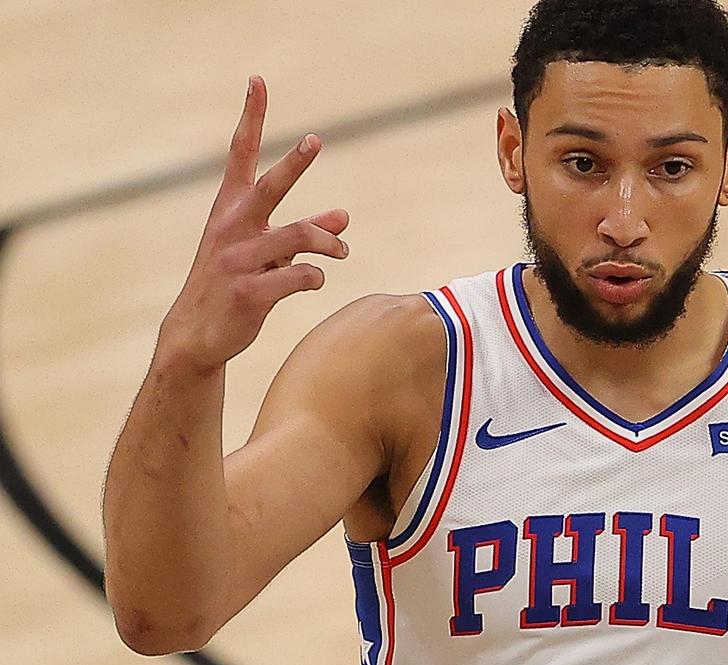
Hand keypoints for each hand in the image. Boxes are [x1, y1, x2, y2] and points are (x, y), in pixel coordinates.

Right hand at [160, 75, 349, 373]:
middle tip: (316, 139)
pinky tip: (315, 281)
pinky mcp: (249, 292)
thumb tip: (344, 216)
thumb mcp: (266, 252)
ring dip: (328, 242)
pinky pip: (298, 277)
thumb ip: (304, 232)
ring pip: (298, 237)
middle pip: (270, 187)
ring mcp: (238, 259)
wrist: (198, 335)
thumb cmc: (235, 284)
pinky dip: (315, 277)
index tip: (257, 80)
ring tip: (342, 252)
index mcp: (230, 209)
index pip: (241, 153)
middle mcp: (233, 227)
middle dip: (294, 163)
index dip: (252, 117)